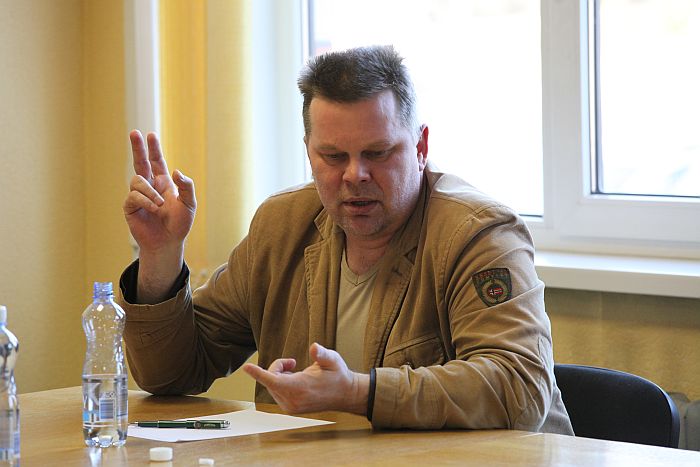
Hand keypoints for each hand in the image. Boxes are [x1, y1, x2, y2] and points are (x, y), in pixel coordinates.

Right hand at [124, 130, 195, 254]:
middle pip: (140, 162)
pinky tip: (154, 209)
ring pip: (137, 180)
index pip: (157, 162)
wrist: (168, 243)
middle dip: (137, 147)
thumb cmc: (179, 224)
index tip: (150, 135)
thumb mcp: (189, 204)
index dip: (153, 149)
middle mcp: (150, 186)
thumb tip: (175, 171)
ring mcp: (139, 196)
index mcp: (164, 183)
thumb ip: (186, 186)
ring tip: (160, 206)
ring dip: (150, 192)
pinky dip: (146, 201)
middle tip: (134, 132)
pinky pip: (134, 196)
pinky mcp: (130, 206)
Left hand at [243, 343, 368, 414]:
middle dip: (278, 367)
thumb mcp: (332, 359)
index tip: (246, 367)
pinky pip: (276, 391)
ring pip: (272, 385)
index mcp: (301, 387)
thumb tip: (314, 348)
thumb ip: (322, 354)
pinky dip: (281, 383)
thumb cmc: (338, 375)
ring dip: (279, 375)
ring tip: (297, 371)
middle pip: (271, 378)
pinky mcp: (290, 409)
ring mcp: (291, 407)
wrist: (345, 394)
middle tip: (293, 361)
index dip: (259, 373)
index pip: (274, 380)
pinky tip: (295, 380)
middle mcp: (293, 400)